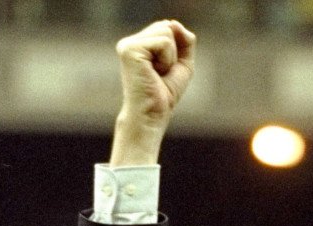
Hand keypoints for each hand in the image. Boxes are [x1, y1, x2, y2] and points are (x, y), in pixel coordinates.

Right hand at [110, 20, 196, 165]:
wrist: (152, 115)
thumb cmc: (165, 94)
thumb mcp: (182, 63)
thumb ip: (184, 41)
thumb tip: (174, 23)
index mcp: (139, 44)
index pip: (168, 28)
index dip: (176, 50)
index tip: (165, 71)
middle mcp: (130, 42)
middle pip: (167, 27)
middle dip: (174, 53)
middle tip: (161, 73)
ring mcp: (128, 44)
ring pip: (166, 31)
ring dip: (171, 57)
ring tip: (157, 73)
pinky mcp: (130, 49)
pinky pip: (164, 42)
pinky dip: (167, 60)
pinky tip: (155, 73)